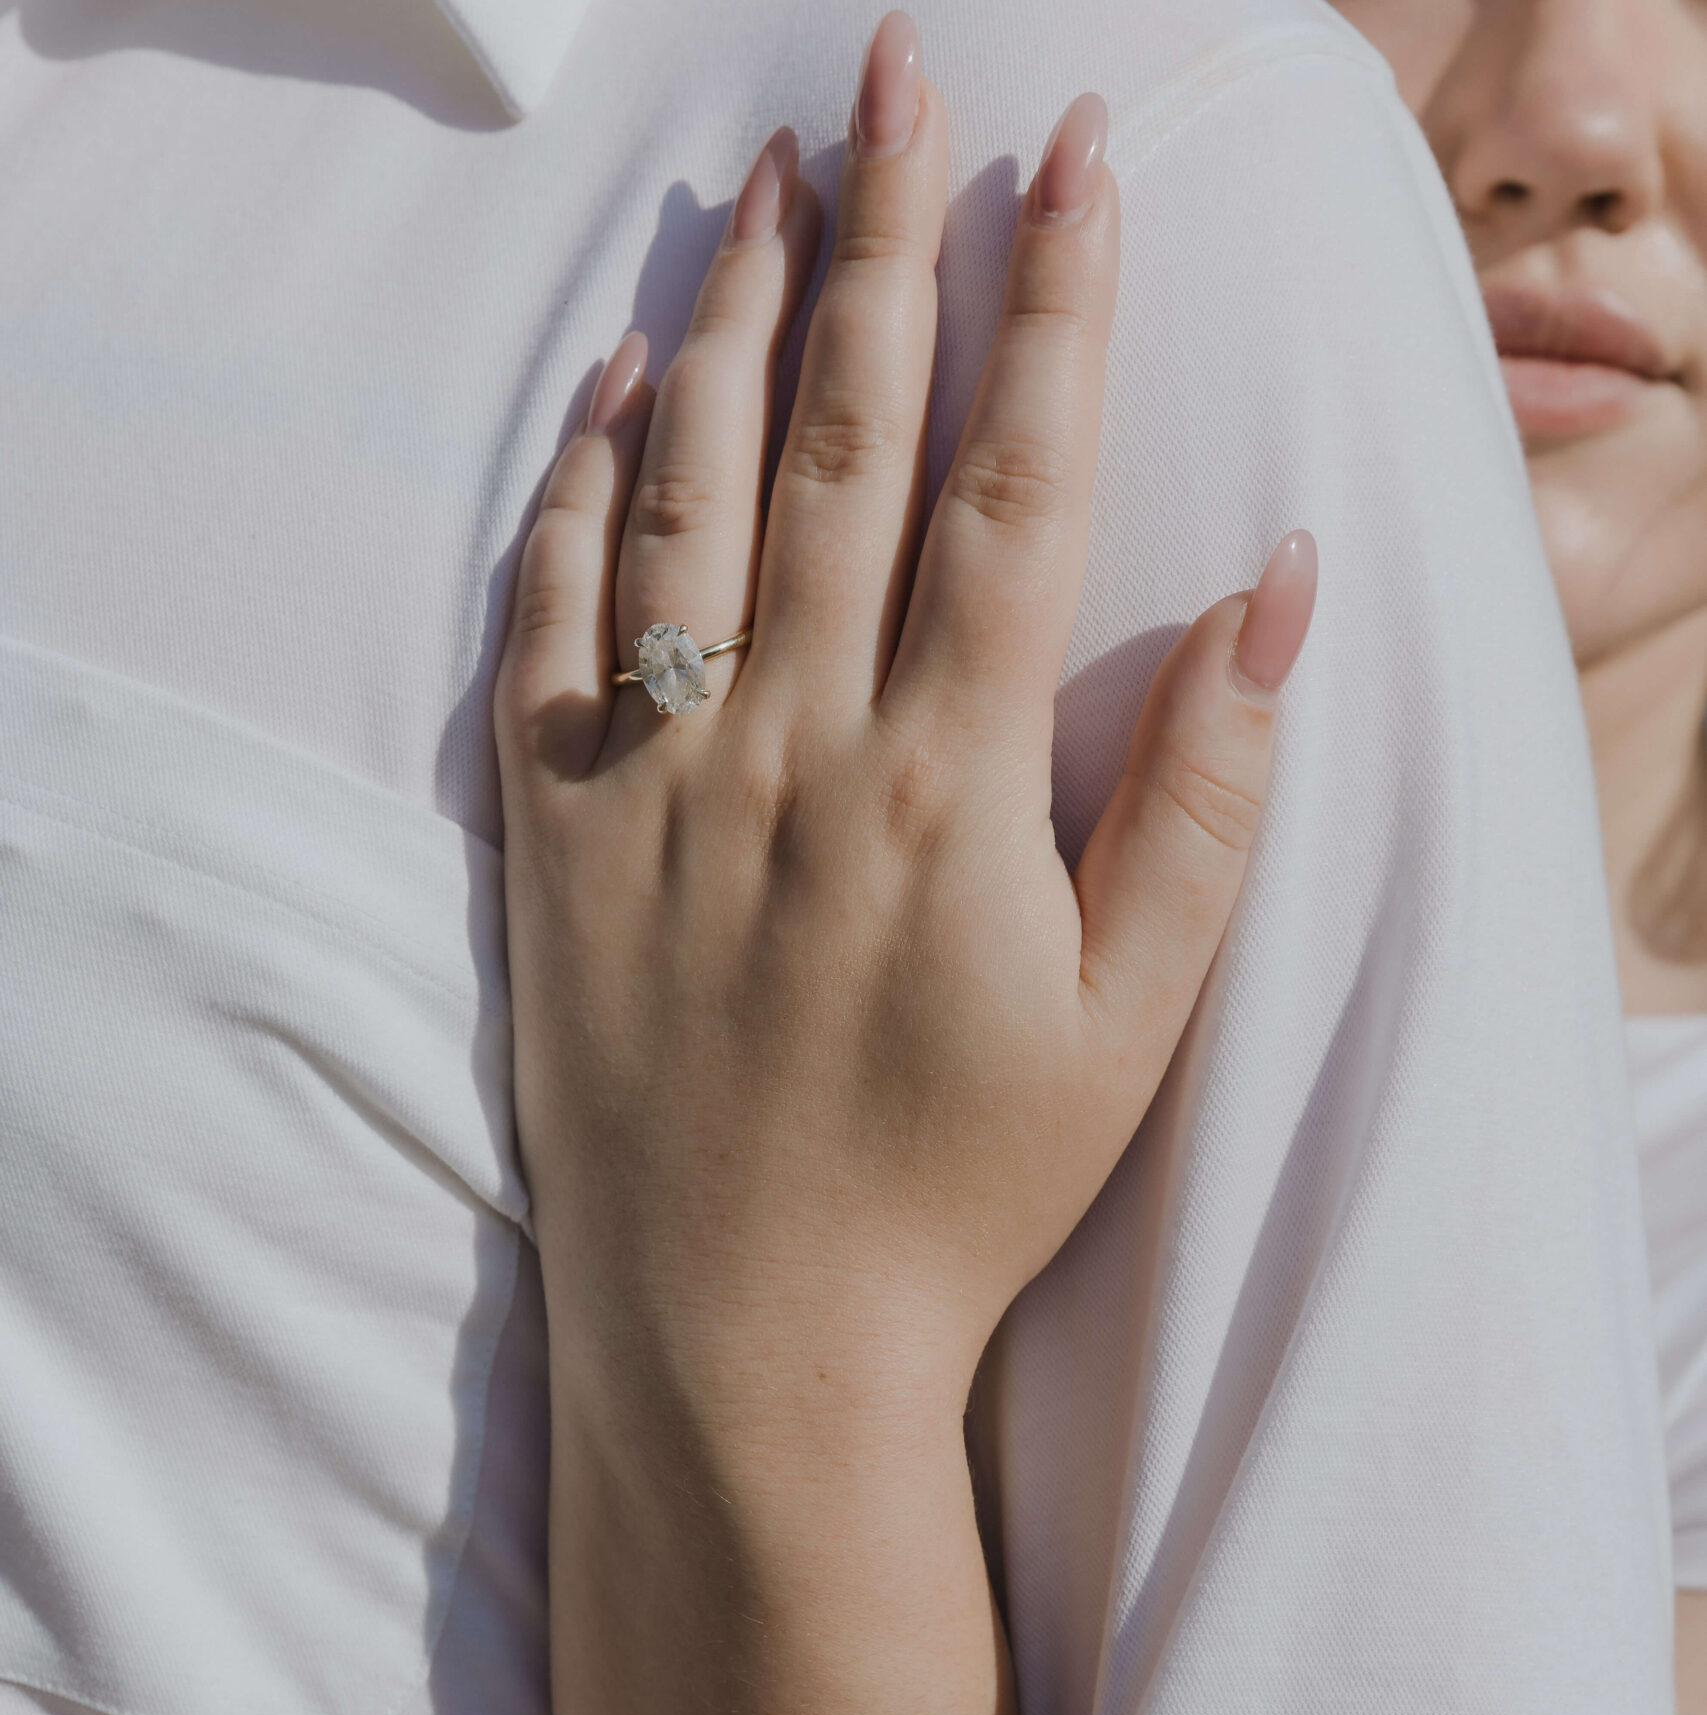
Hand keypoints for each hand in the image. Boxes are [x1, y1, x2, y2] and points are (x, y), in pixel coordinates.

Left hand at [496, 16, 1314, 1464]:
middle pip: (846, 439)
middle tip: (901, 70)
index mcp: (950, 783)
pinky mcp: (557, 837)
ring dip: (735, 318)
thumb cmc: (958, 1195)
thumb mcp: (1128, 1029)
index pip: (1015, 487)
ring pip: (692, 496)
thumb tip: (1273, 593)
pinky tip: (615, 389)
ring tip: (769, 173)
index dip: (1054, 306)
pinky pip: (551, 624)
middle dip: (885, 237)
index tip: (1077, 154)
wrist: (747, 1340)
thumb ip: (1200, 805)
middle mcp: (794, 748)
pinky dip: (579, 491)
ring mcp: (658, 784)